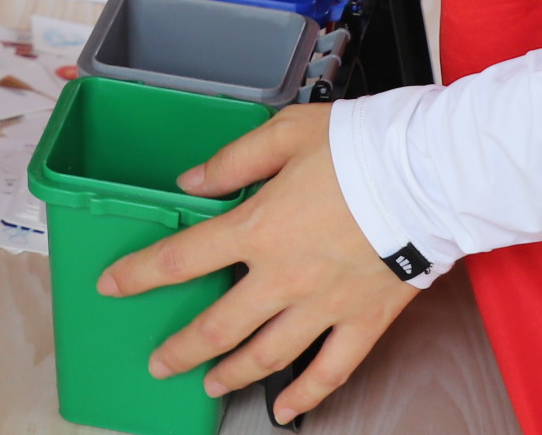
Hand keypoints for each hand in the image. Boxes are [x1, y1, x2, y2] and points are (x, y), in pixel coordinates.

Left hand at [100, 105, 420, 421]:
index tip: (113, 286)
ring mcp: (323, 306)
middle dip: (181, 347)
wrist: (428, 177)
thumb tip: (191, 182)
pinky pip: (329, 371)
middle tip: (159, 363)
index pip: (182, 258)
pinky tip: (286, 410)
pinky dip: (305, 396)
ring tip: (210, 384)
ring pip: (265, 355)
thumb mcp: (285, 134)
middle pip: (218, 325)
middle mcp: (283, 277)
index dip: (140, 275)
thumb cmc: (361, 149)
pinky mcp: (362, 322)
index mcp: (259, 229)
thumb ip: (233, 161)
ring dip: (231, 373)